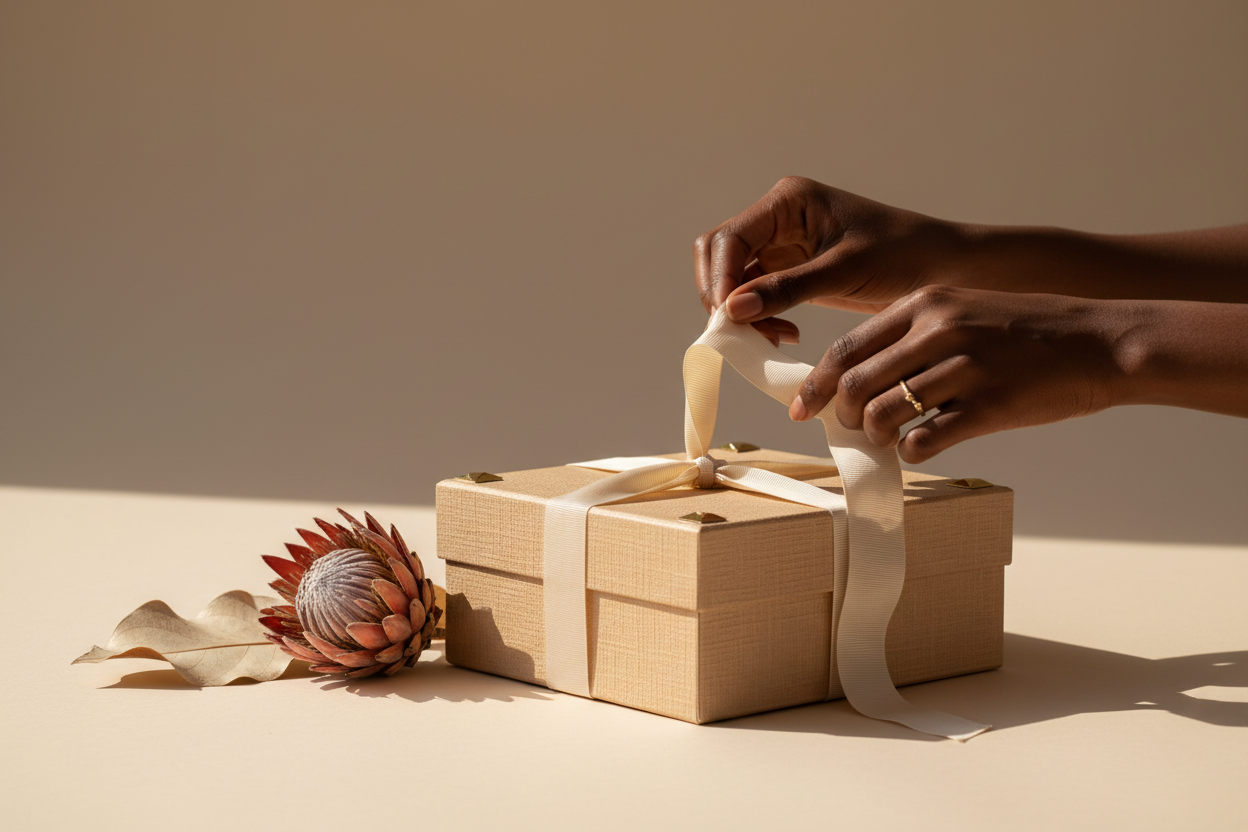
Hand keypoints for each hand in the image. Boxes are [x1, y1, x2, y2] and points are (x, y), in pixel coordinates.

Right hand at [693, 176, 961, 344]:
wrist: (942, 267)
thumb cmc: (903, 256)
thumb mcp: (844, 272)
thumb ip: (787, 288)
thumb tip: (733, 309)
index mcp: (788, 202)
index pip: (730, 238)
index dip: (721, 279)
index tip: (730, 317)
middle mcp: (777, 218)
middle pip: (720, 254)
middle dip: (723, 295)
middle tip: (742, 332)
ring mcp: (781, 244)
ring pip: (733, 277)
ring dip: (740, 310)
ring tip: (770, 338)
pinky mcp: (789, 269)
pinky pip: (754, 293)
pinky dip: (759, 317)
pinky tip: (783, 334)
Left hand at [790, 286, 1129, 462]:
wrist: (1102, 341)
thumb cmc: (1028, 331)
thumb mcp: (965, 309)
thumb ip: (914, 336)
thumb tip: (860, 378)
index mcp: (925, 303)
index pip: (847, 347)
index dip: (816, 384)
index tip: (802, 408)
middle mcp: (939, 330)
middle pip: (855, 384)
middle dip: (842, 416)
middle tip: (852, 430)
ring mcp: (965, 366)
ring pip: (883, 413)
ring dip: (875, 436)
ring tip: (887, 439)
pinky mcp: (990, 404)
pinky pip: (925, 438)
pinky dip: (910, 451)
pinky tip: (918, 448)